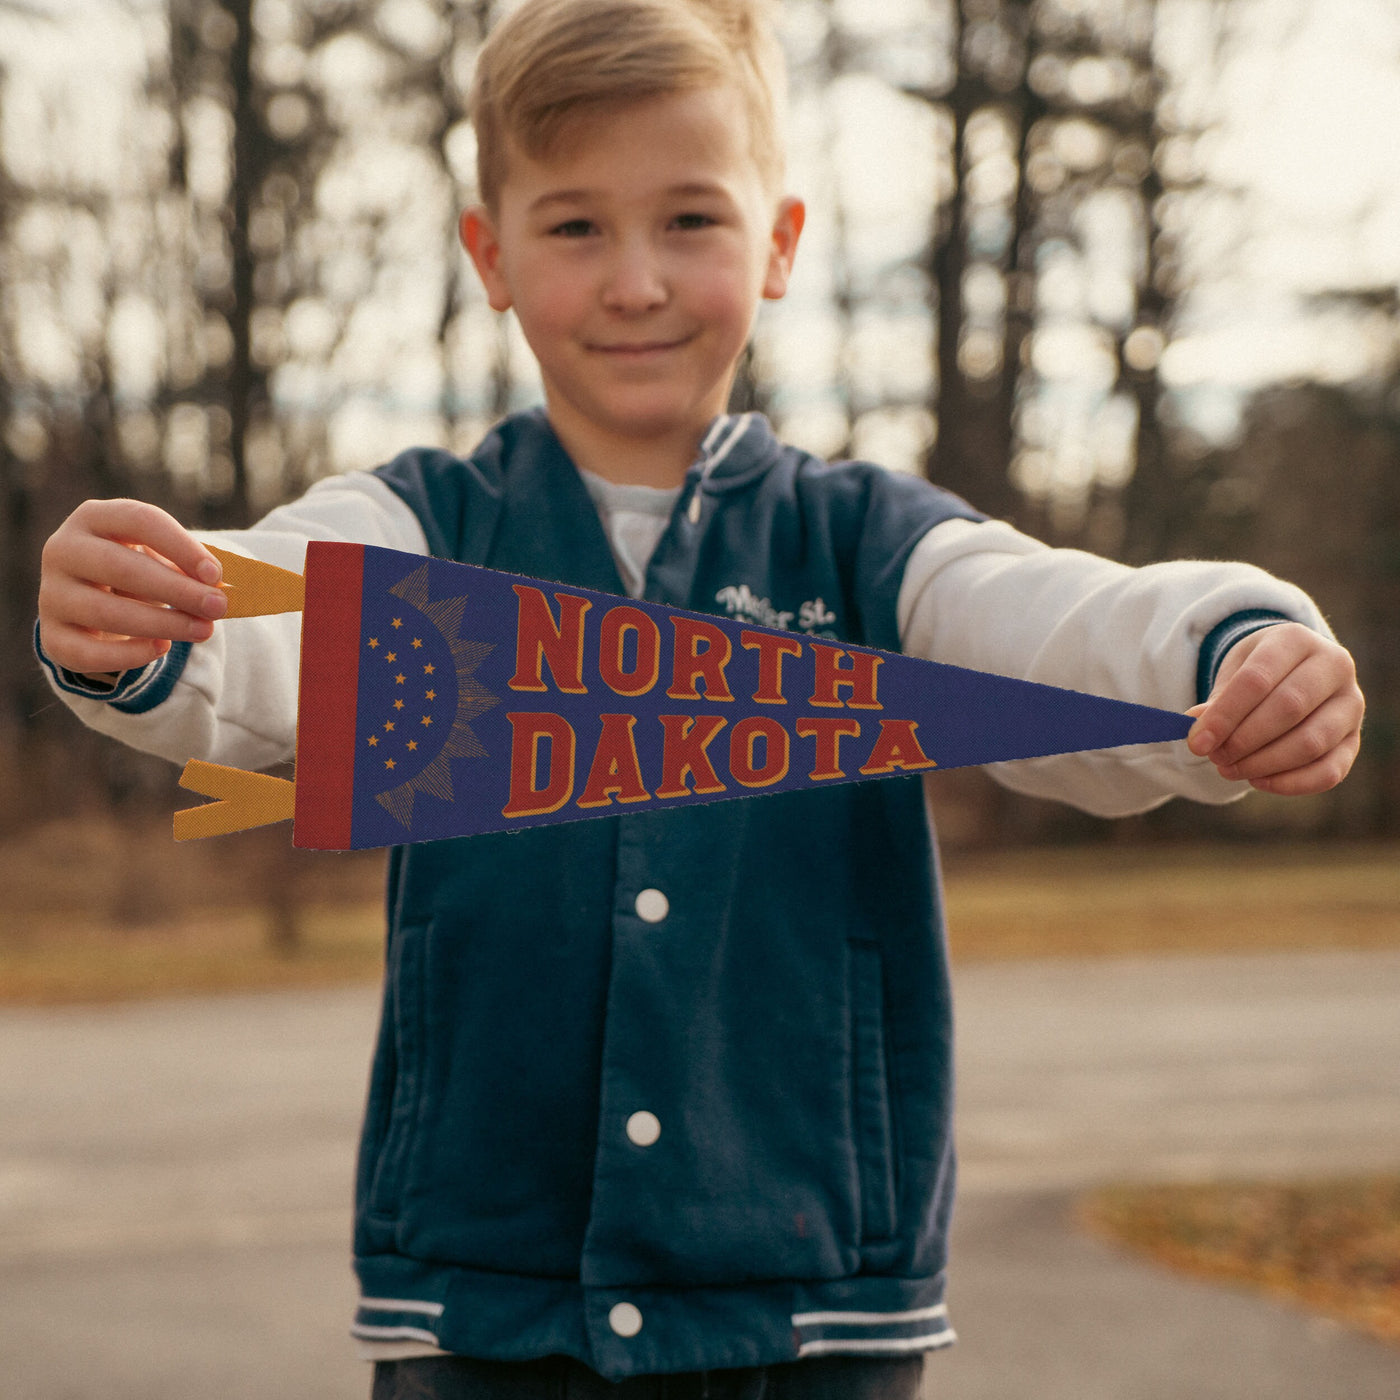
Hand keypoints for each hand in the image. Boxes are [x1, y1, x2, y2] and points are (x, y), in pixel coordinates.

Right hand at [38, 499, 228, 676]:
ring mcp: (51, 594)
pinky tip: (162, 648)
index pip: (139, 520)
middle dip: (176, 590)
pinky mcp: (52, 635)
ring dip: (162, 623)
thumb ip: (189, 568)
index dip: (180, 546)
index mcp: (94, 518)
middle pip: (120, 567)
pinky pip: (86, 652)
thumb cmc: (141, 571)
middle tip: (218, 607)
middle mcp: (63, 550)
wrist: (95, 601)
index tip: (216, 574)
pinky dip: (128, 654)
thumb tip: (221, 589)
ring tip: (202, 630)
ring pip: (104, 611)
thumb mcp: (163, 558)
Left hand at [1186, 623, 1363, 795]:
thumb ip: (1217, 700)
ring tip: (1229, 769)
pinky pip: (1329, 770)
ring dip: (1264, 763)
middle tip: (1215, 757)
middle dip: (1243, 740)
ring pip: (1311, 743)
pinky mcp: (1355, 740)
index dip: (1224, 715)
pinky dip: (1291, 783)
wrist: (1295, 670)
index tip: (1197, 742)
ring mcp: (1350, 705)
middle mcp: (1334, 667)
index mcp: (1295, 640)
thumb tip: (1196, 727)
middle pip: (1288, 708)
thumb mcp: (1232, 673)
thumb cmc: (1258, 672)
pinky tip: (1258, 781)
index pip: (1257, 679)